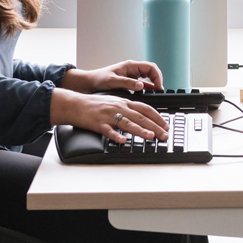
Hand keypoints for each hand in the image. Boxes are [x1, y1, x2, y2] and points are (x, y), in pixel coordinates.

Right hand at [50, 88, 168, 143]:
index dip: (158, 117)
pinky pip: (108, 131)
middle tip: (164, 135)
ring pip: (127, 123)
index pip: (146, 108)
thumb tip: (142, 116)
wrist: (76, 104)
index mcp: (124, 102)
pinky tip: (123, 141)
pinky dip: (116, 136)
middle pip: (140, 117)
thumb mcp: (115, 101)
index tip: (166, 125)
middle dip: (155, 126)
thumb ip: (128, 108)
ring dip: (140, 130)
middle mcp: (119, 107)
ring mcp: (109, 115)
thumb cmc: (95, 104)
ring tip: (151, 136)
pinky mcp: (98, 124)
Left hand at [61, 61, 162, 94]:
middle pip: (152, 71)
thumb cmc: (99, 79)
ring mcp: (131, 75)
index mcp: (130, 65)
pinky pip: (142, 83)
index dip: (157, 76)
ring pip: (148, 77)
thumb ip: (127, 83)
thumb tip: (141, 85)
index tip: (158, 86)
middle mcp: (132, 69)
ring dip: (153, 84)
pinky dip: (147, 88)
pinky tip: (149, 94)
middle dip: (157, 80)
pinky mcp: (129, 81)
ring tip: (156, 93)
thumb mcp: (113, 81)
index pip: (150, 67)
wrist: (90, 83)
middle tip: (159, 91)